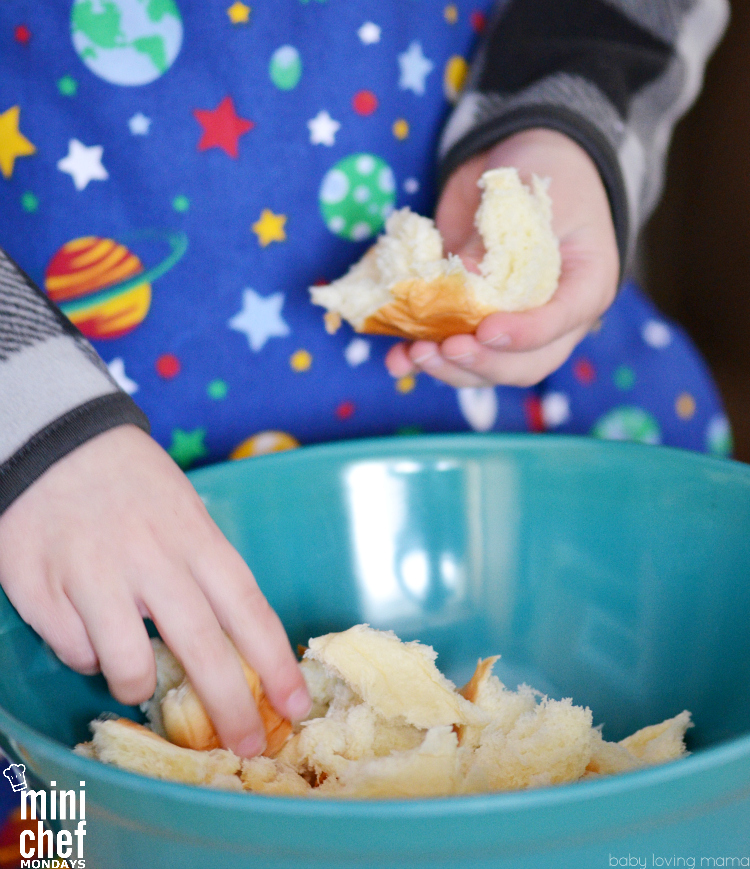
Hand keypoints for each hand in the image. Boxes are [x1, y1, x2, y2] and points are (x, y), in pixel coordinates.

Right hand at [0, 425, 309, 756]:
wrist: (58, 442)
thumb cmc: (134, 483)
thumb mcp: (186, 513)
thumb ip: (207, 570)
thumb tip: (235, 639)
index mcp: (195, 538)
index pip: (248, 609)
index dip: (276, 664)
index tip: (297, 705)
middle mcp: (150, 560)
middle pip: (202, 649)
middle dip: (232, 708)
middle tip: (249, 747)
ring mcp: (93, 575)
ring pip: (128, 666)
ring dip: (138, 685)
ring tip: (135, 673)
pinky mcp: (40, 589)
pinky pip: (74, 650)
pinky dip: (86, 652)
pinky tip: (87, 625)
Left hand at [385, 128, 619, 387]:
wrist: (517, 157)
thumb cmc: (538, 168)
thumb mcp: (524, 191)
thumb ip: (498, 242)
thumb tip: (461, 285)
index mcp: (586, 282)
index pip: (562, 320)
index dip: (525, 334)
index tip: (486, 330)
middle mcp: (554, 317)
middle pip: (526, 364)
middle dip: (482, 363)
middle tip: (444, 348)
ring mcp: (513, 325)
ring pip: (489, 369)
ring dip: (449, 370)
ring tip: (414, 355)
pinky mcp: (475, 322)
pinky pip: (454, 356)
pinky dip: (424, 362)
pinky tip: (397, 361)